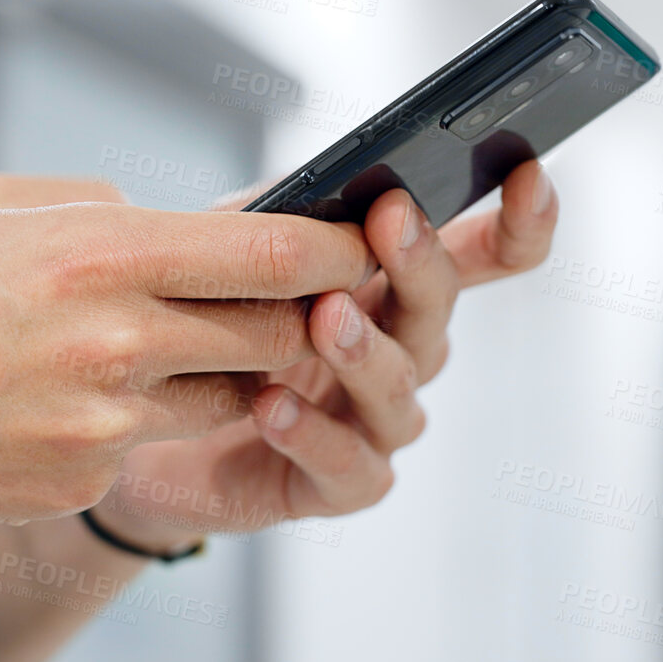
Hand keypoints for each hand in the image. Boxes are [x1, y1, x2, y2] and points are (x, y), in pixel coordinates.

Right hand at [0, 172, 372, 539]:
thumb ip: (94, 203)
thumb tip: (176, 218)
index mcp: (96, 253)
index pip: (270, 255)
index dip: (333, 252)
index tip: (356, 245)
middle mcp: (114, 343)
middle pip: (274, 336)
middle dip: (295, 322)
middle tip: (281, 305)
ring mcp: (101, 428)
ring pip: (223, 400)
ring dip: (216, 376)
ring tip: (145, 349)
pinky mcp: (77, 486)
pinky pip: (142, 451)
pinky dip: (125, 427)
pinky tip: (47, 407)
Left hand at [90, 161, 559, 549]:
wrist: (132, 429)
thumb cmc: (198, 329)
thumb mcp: (235, 253)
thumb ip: (288, 218)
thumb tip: (334, 176)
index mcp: (390, 289)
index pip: (481, 256)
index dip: (518, 222)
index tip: (529, 176)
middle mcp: (397, 354)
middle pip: (437, 311)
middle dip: (420, 264)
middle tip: (391, 221)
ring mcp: (369, 424)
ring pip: (399, 392)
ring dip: (365, 352)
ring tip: (324, 319)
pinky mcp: (331, 486)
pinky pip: (348, 467)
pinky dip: (312, 436)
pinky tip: (272, 407)